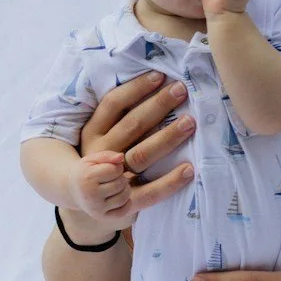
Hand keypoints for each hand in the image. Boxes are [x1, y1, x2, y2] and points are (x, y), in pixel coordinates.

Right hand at [70, 150, 134, 225]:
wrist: (72, 189)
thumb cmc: (86, 171)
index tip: (110, 168)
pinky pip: (123, 211)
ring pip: (124, 196)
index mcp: (87, 178)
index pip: (115, 170)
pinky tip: (118, 196)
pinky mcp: (101, 217)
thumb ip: (108, 155)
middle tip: (112, 178)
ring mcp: (96, 208)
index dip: (116, 167)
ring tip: (116, 185)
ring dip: (124, 189)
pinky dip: (126, 203)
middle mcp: (90, 195)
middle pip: (121, 183)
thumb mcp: (93, 159)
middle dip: (120, 177)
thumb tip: (121, 157)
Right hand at [79, 71, 195, 212]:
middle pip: (132, 125)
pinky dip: (170, 182)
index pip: (113, 104)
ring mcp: (112, 178)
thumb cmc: (103, 158)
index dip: (136, 88)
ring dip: (167, 137)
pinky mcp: (125, 202)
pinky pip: (149, 192)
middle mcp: (101, 153)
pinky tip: (189, 169)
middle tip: (181, 90)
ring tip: (191, 123)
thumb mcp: (102, 134)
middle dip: (158, 105)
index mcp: (93, 132)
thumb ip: (120, 114)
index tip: (160, 75)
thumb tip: (156, 81)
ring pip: (142, 154)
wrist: (89, 204)